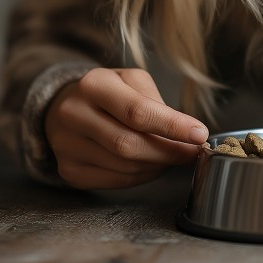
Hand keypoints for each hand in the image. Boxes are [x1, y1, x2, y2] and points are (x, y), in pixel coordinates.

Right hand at [45, 67, 207, 189]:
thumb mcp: (131, 81)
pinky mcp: (68, 170)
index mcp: (94, 84)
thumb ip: (156, 103)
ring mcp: (67, 146)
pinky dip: (140, 177)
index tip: (199, 134)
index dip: (172, 126)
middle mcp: (74, 115)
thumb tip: (186, 133)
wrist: (63, 106)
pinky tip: (150, 165)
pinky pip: (114, 181)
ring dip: (157, 166)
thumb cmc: (108, 91)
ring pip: (124, 167)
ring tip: (171, 156)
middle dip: (168, 151)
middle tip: (191, 151)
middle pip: (130, 145)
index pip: (137, 112)